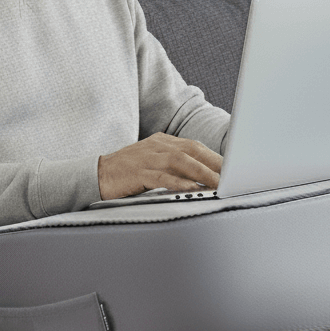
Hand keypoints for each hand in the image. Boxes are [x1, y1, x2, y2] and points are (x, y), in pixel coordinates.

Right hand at [97, 133, 222, 200]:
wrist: (97, 175)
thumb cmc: (128, 172)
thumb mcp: (154, 162)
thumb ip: (175, 166)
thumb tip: (202, 176)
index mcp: (162, 142)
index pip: (194, 146)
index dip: (214, 157)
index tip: (232, 168)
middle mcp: (157, 146)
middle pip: (192, 151)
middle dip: (213, 164)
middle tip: (232, 177)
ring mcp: (147, 158)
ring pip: (180, 162)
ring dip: (202, 173)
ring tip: (217, 184)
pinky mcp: (137, 173)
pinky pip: (162, 177)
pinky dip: (178, 182)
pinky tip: (191, 188)